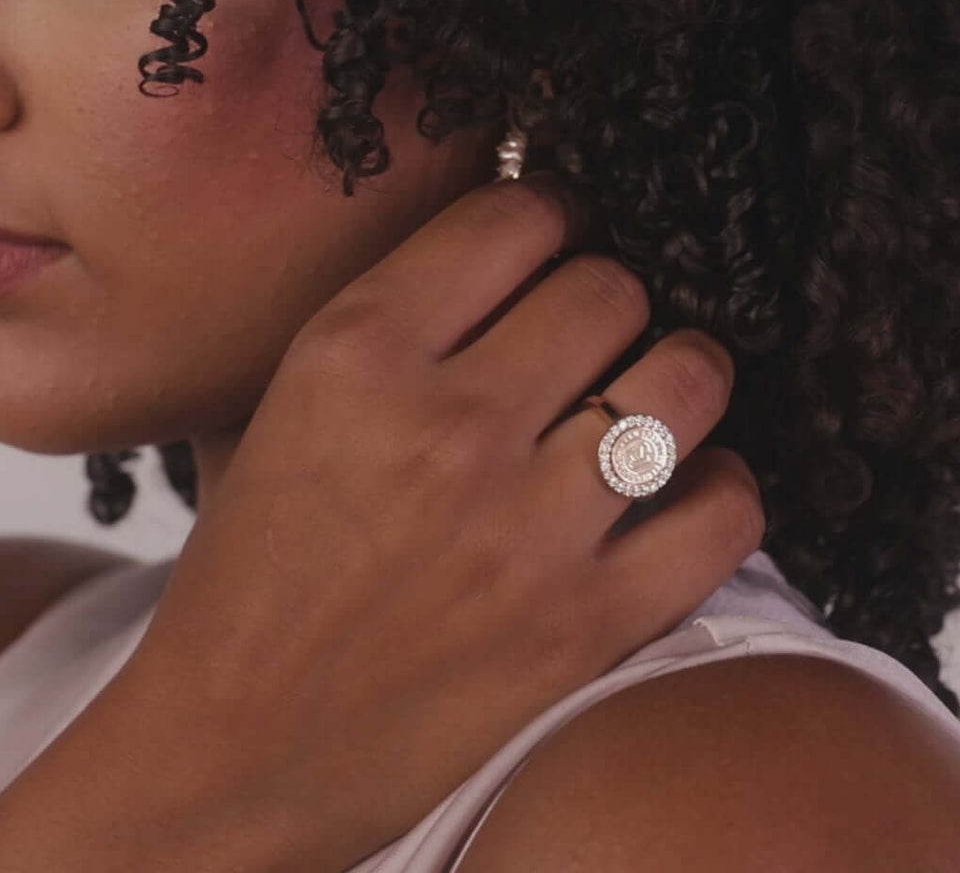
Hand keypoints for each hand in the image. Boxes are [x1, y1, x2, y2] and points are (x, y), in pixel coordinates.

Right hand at [118, 172, 764, 869]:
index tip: (557, 239)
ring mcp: (527, 528)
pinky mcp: (584, 624)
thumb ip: (376, 324)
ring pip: (686, 380)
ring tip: (658, 394)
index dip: (551, 214)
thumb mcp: (278, 410)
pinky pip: (724, 512)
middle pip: (611, 288)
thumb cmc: (252, 573)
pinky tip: (686, 490)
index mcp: (358, 354)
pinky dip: (722, 488)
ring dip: (683, 374)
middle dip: (611, 296)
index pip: (514, 217)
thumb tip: (481, 258)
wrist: (235, 745)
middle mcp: (449, 425)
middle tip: (596, 330)